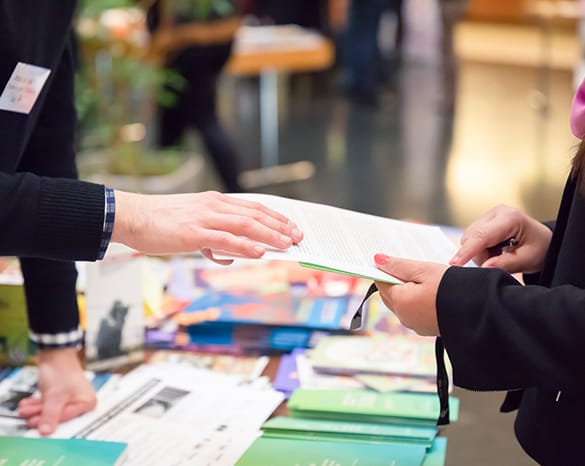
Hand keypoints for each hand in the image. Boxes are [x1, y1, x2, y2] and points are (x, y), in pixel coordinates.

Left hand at [18, 348, 96, 435]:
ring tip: (25, 408)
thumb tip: (46, 432)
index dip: (51, 422)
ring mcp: (71, 398)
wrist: (55, 353)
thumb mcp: (55, 396)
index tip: (37, 425)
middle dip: (41, 415)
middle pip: (59, 416)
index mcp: (88, 402)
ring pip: (51, 410)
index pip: (68, 419)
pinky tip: (28, 403)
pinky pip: (48, 404)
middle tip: (28, 417)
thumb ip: (51, 415)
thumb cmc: (62, 370)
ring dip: (36, 410)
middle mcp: (81, 402)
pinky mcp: (61, 395)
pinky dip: (37, 404)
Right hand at [112, 191, 303, 260]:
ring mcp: (205, 218)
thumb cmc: (160, 222)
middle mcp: (214, 206)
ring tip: (287, 244)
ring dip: (270, 235)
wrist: (132, 216)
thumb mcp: (191, 225)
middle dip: (280, 226)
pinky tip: (260, 252)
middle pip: (255, 214)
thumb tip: (227, 256)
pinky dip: (245, 245)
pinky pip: (225, 238)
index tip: (291, 226)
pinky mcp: (194, 232)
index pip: (253, 207)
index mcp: (215, 202)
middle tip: (298, 237)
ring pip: (246, 225)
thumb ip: (212, 239)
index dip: (275, 216)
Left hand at [374, 254, 447, 335]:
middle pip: (389, 294)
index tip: (390, 259)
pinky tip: (429, 289)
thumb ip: (399, 266)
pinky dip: (416, 300)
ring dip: (406, 290)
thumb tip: (377, 260)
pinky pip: (414, 311)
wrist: (481, 312)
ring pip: (402, 303)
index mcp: (400, 302)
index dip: (384, 269)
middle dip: (394, 280)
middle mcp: (404, 317)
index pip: (381, 282)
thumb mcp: (425, 270)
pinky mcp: (427, 328)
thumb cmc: (453, 288)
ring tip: (421, 275)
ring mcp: (416, 325)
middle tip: (406, 265)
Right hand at [449, 205, 551, 273]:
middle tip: (499, 262)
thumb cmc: (540, 248)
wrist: (544, 242)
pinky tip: (495, 250)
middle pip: (471, 238)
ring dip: (479, 253)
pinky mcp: (483, 222)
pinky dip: (480, 249)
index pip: (482, 236)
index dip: (467, 251)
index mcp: (510, 218)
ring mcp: (488, 216)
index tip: (454, 263)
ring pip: (468, 239)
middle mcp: (496, 212)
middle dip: (480, 255)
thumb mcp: (528, 259)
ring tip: (499, 255)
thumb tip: (484, 267)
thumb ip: (506, 264)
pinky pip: (471, 239)